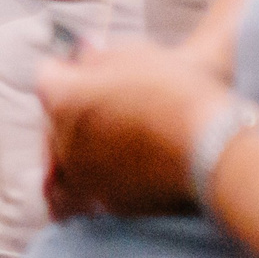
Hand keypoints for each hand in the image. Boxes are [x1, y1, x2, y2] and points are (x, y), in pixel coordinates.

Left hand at [36, 40, 227, 219]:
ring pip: (67, 157)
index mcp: (63, 98)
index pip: (47, 76)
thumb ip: (98, 57)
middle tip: (102, 99)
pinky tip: (118, 164)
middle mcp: (64, 141)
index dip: (67, 68)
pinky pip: (87, 188)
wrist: (211, 147)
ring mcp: (82, 177)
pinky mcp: (105, 202)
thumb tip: (84, 58)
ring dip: (83, 144)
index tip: (83, 67)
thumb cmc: (177, 93)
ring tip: (114, 133)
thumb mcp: (136, 55)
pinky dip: (97, 176)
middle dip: (71, 107)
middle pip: (54, 119)